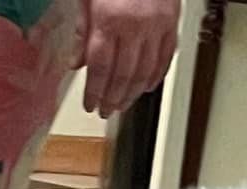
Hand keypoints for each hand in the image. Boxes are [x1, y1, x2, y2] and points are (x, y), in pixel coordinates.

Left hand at [76, 0, 179, 119]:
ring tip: (122, 104)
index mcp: (110, 19)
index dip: (95, 92)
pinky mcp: (172, 22)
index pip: (100, 68)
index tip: (91, 105)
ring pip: (145, 71)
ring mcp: (157, 25)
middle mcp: (135, 25)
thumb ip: (80, 29)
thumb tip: (75, 63)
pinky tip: (146, 86)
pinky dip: (156, 76)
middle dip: (113, 98)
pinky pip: (166, 57)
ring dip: (132, 93)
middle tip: (106, 111)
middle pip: (123, 75)